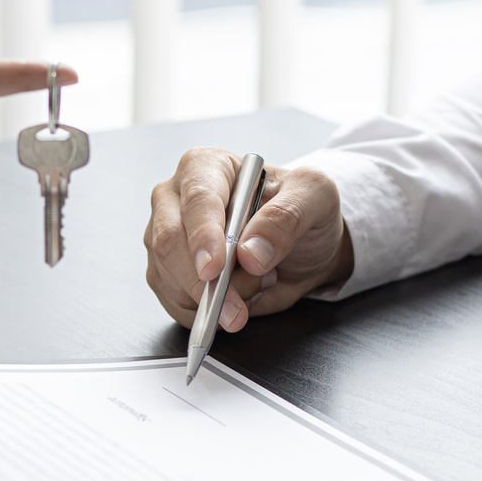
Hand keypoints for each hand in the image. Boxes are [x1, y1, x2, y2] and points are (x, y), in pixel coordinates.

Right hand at [144, 148, 354, 331]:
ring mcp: (166, 238)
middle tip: (238, 307)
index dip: (203, 236)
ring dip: (216, 298)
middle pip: (169, 243)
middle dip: (205, 282)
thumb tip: (250, 252)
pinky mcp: (167, 274)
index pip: (196, 200)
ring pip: (171, 280)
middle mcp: (176, 199)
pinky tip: (238, 297)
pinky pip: (176, 304)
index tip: (215, 269)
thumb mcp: (316, 197)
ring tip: (257, 282)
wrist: (301, 248)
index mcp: (206, 167)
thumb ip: (287, 216)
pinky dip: (209, 313)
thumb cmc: (302, 211)